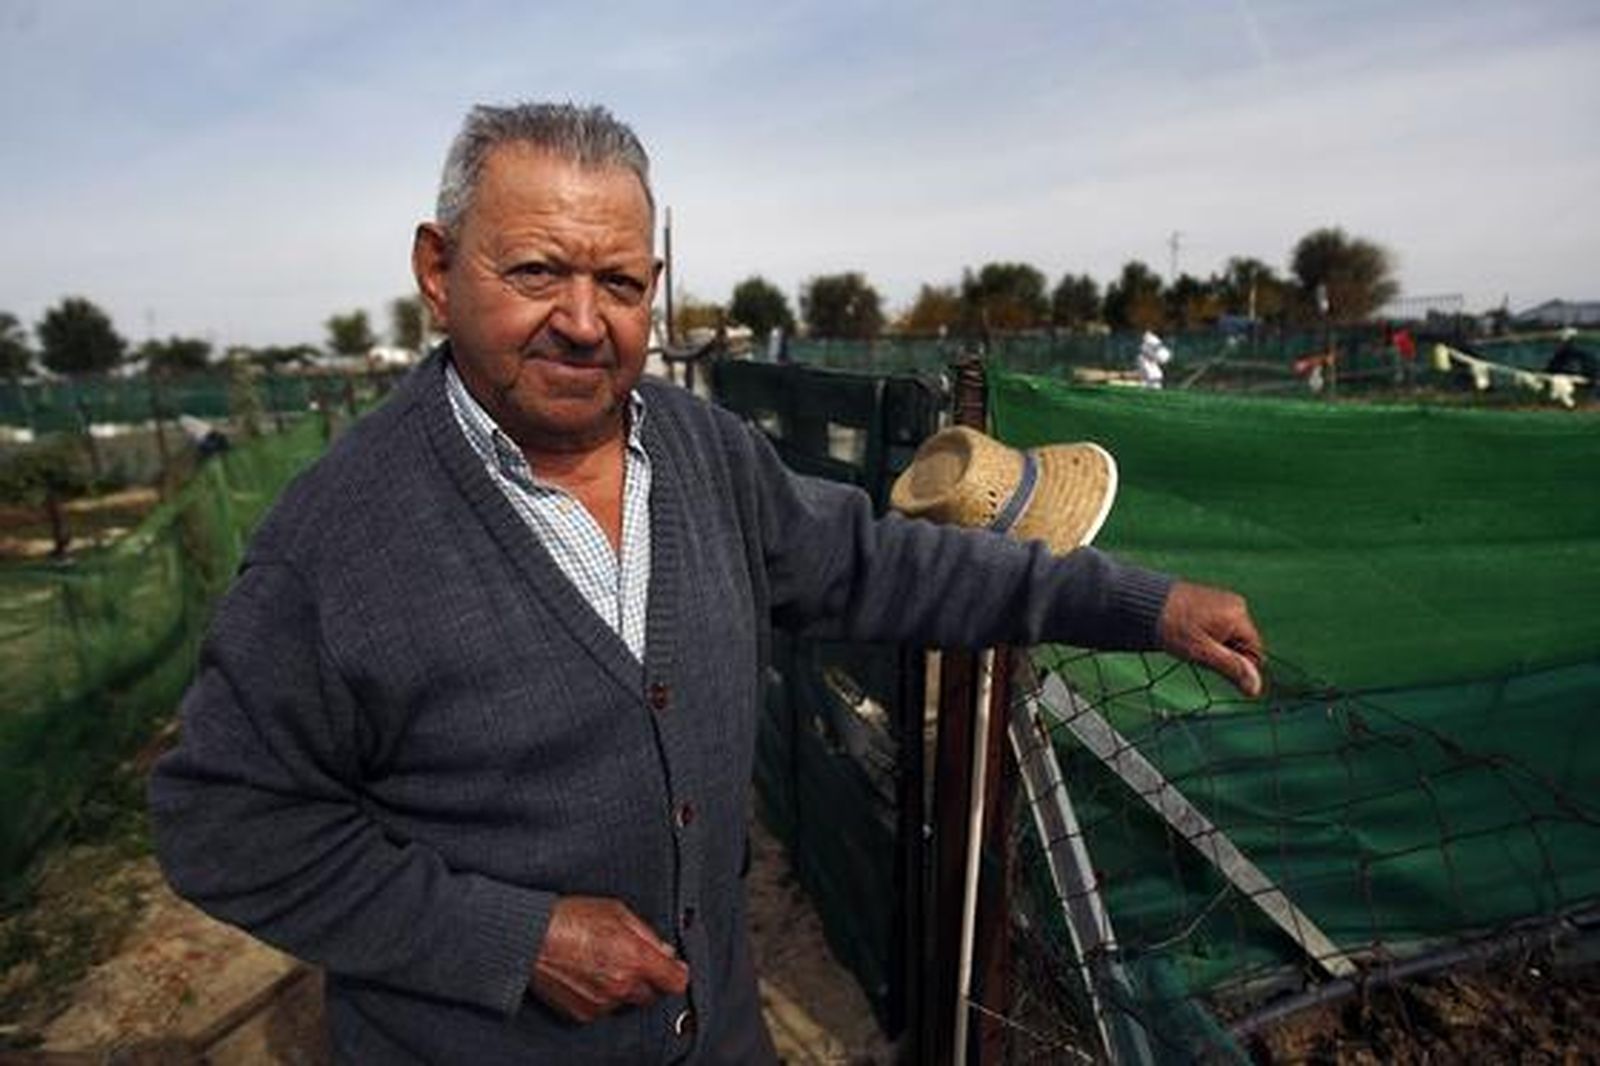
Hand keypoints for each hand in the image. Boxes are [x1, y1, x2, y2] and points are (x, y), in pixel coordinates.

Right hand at [530, 896, 689, 1022]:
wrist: (528, 939)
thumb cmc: (569, 918)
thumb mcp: (616, 911)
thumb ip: (646, 934)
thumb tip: (665, 951)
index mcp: (635, 959)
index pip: (676, 981)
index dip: (676, 972)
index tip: (671, 967)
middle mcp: (622, 985)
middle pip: (651, 994)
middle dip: (646, 978)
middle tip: (627, 957)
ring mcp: (602, 1003)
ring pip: (626, 1001)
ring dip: (621, 986)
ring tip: (599, 962)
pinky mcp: (582, 1013)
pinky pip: (603, 1008)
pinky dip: (601, 995)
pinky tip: (586, 974)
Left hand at [1156, 581, 1264, 697]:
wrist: (1143, 601)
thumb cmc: (1171, 625)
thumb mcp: (1201, 652)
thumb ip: (1230, 668)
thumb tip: (1255, 688)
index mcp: (1237, 615)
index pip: (1255, 652)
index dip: (1239, 667)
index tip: (1215, 668)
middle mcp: (1235, 605)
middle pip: (1242, 644)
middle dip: (1224, 655)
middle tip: (1198, 653)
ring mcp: (1223, 601)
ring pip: (1229, 637)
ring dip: (1214, 647)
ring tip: (1190, 642)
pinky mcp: (1210, 601)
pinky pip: (1218, 626)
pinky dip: (1207, 636)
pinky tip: (1189, 635)